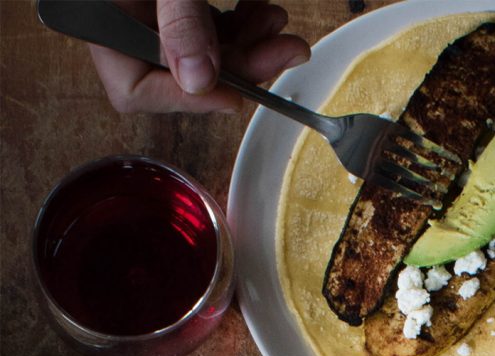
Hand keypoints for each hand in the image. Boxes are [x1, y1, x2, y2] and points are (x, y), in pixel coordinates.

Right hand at [84, 2, 309, 115]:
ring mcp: (151, 15)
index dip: (189, 100)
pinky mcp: (174, 3)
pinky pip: (210, 26)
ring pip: (206, 51)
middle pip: (184, 73)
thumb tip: (200, 80)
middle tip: (286, 50)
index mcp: (101, 20)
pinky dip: (241, 24)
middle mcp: (123, 24)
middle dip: (242, 65)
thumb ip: (180, 23)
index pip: (137, 90)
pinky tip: (262, 11)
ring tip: (278, 24)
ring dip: (250, 45)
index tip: (237, 95)